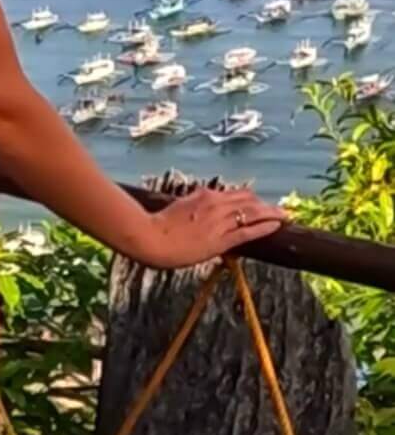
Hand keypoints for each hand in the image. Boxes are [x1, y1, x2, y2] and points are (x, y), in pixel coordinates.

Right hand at [129, 186, 284, 269]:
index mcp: (204, 195)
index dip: (252, 199)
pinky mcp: (220, 239)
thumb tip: (202, 202)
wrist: (150, 237)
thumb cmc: (159, 225)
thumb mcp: (179, 207)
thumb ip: (194, 204)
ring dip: (271, 214)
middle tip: (279, 210)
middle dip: (265, 205)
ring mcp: (218, 221)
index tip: (260, 203)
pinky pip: (248, 231)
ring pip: (252, 213)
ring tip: (285, 216)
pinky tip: (277, 226)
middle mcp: (215, 204)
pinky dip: (265, 227)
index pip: (235, 194)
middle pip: (248, 201)